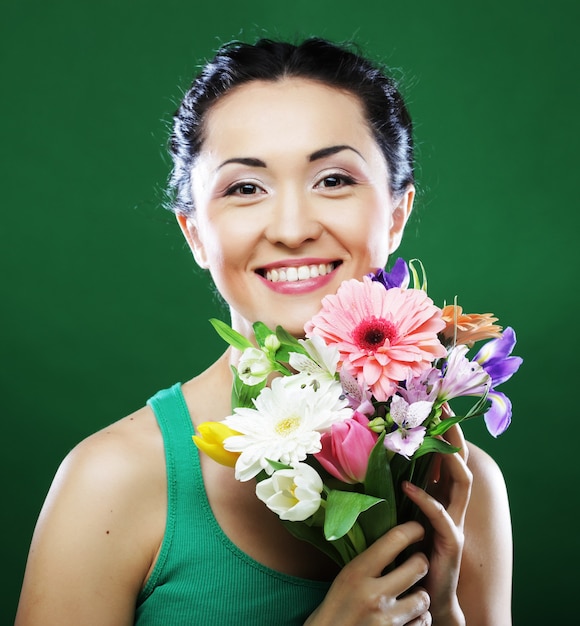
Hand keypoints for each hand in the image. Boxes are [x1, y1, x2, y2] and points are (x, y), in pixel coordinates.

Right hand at [306, 521, 430, 625]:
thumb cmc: (334, 609)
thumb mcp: (344, 578)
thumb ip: (367, 562)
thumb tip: (393, 541)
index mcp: (357, 573)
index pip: (394, 539)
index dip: (412, 530)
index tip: (417, 529)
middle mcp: (373, 594)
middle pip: (418, 566)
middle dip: (421, 562)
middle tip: (417, 562)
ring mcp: (386, 620)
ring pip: (424, 597)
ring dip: (420, 595)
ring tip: (412, 593)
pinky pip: (422, 622)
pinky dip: (419, 619)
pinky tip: (409, 616)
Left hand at [402, 424, 471, 624]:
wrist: (427, 594)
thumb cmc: (413, 551)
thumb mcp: (406, 513)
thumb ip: (402, 490)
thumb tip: (380, 461)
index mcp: (443, 496)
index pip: (449, 457)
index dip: (446, 432)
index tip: (437, 407)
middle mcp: (454, 504)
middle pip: (461, 462)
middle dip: (454, 436)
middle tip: (443, 411)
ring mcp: (455, 522)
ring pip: (462, 483)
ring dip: (449, 458)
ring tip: (432, 438)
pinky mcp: (450, 542)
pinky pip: (441, 515)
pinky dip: (425, 498)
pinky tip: (408, 485)